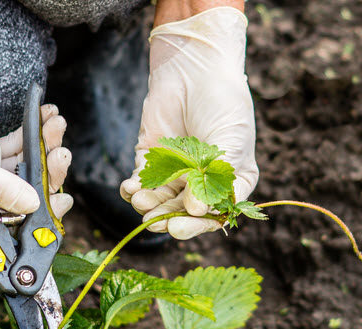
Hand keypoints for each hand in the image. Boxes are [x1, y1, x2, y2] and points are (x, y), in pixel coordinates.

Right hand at [0, 50, 71, 232]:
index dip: (37, 217)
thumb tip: (35, 205)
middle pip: (21, 197)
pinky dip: (30, 135)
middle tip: (62, 155)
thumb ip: (2, 188)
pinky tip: (45, 116)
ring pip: (21, 169)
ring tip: (56, 125)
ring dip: (42, 147)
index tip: (61, 201)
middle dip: (45, 175)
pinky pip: (13, 148)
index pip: (7, 227)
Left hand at [120, 7, 257, 239]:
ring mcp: (175, 172)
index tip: (179, 227)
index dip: (197, 225)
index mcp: (229, 182)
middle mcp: (202, 182)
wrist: (194, 67)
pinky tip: (129, 189)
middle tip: (155, 222)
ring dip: (149, 206)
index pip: (214, 214)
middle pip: (184, 212)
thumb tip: (196, 210)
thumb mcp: (232, 140)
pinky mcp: (150, 160)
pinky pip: (140, 183)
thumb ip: (217, 177)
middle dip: (168, 219)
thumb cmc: (222, 102)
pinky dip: (132, 189)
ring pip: (160, 201)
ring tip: (141, 202)